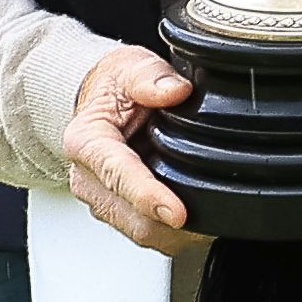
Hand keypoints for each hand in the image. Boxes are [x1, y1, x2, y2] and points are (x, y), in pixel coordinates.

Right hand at [62, 42, 195, 249]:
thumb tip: (176, 91)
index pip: (118, 176)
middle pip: (131, 219)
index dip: (148, 197)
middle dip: (171, 226)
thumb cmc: (114, 87)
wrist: (100, 100)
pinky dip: (173, 234)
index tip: (177, 213)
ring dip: (175, 233)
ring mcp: (102, 200)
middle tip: (214, 218)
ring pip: (141, 233)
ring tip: (207, 218)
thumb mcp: (131, 66)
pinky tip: (194, 218)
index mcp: (87, 142)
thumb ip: (150, 77)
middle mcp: (88, 178)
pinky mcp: (117, 214)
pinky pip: (148, 235)